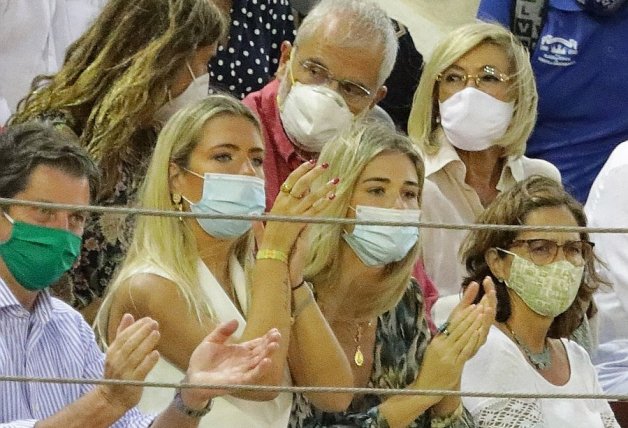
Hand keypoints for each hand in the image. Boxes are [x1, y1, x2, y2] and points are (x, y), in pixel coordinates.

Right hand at [97, 313, 160, 410]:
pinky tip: (156, 354)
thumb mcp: (116, 352)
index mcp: (112, 352)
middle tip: (154, 323)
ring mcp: (124, 372)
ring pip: (136, 355)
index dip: (136, 327)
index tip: (148, 319)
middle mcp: (116, 361)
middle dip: (142, 332)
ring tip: (157, 334)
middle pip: (130, 344)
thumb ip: (122, 333)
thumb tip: (128, 315)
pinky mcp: (132, 382)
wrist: (112, 398)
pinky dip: (148, 361)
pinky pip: (141, 370)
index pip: (123, 336)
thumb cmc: (117, 371)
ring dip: (147, 343)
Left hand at [181, 320, 280, 407]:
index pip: (256, 344)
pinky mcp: (238, 381)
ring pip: (259, 363)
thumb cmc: (202, 360)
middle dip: (270, 344)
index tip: (274, 330)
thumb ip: (223, 331)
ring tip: (275, 345)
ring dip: (268, 355)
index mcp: (240, 351)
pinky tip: (267, 361)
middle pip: (260, 352)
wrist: (192, 378)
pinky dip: (260, 370)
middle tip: (277, 336)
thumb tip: (236, 321)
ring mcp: (242, 371)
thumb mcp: (211, 341)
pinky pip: (251, 376)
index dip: (266, 338)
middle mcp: (244, 361)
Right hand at [262, 160, 338, 252]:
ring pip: (312, 196)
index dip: (301, 170)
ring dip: (324, 187)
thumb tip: (281, 200)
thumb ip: (278, 206)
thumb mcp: (270, 218)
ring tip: (335, 180)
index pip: (290, 180)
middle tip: (325, 165)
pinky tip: (332, 196)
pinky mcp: (301, 221)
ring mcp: (294, 212)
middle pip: (302, 184)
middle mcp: (286, 204)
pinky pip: (315, 209)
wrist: (272, 249)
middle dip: (314, 173)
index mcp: (279, 200)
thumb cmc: (271, 235)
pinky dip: (324, 202)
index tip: (310, 162)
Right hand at [413, 279, 494, 397]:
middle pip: (459, 328)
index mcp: (436, 341)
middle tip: (480, 306)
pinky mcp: (455, 365)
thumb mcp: (432, 349)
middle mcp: (442, 346)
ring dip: (474, 325)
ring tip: (482, 315)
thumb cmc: (430, 367)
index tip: (472, 306)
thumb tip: (451, 326)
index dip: (463, 315)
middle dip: (470, 316)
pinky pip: (465, 350)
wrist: (426, 386)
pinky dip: (472, 340)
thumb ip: (441, 339)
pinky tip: (478, 332)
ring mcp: (449, 355)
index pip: (452, 324)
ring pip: (463, 337)